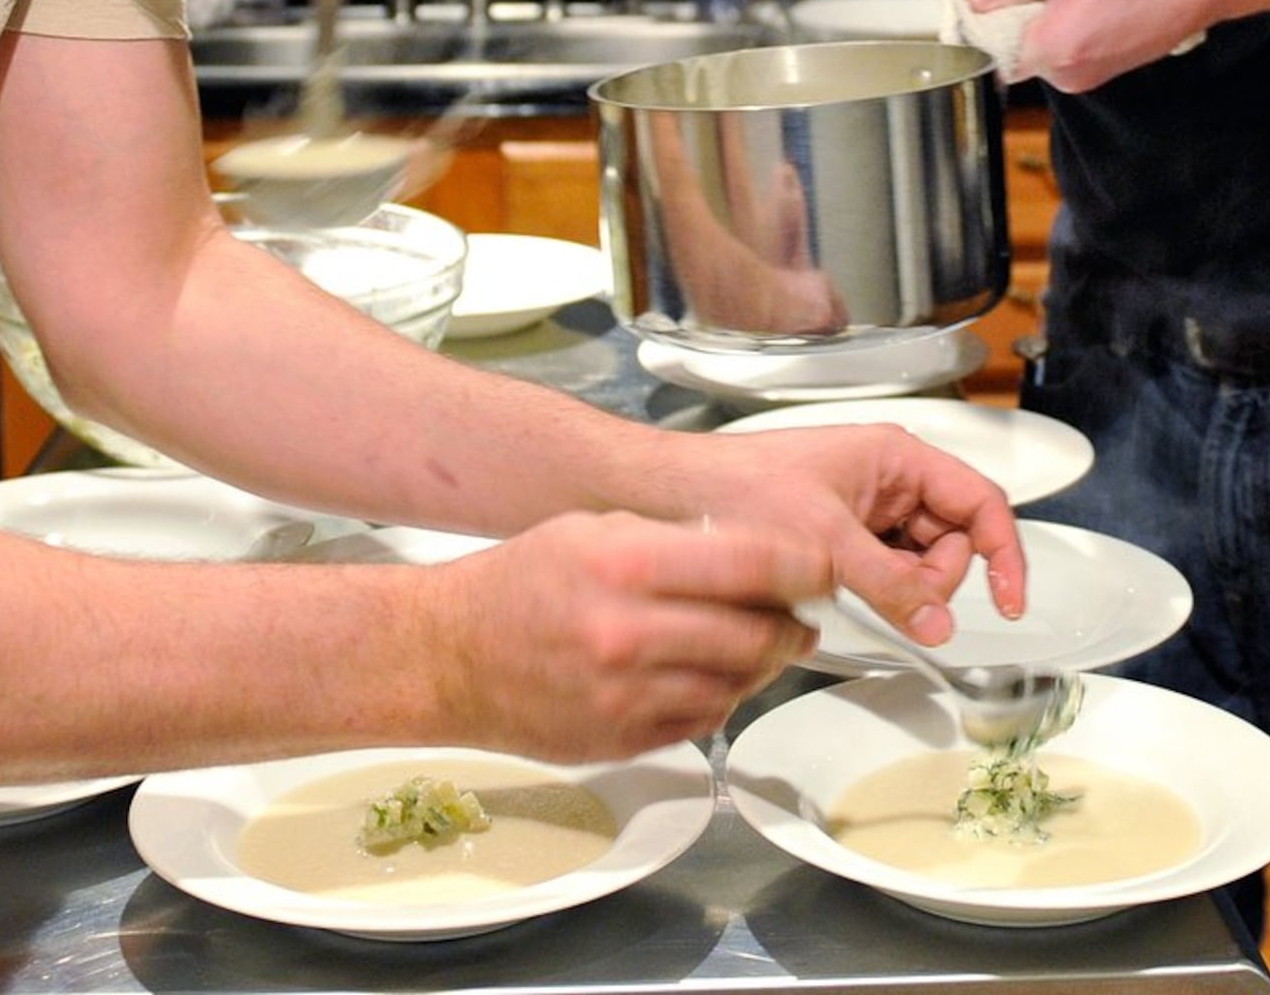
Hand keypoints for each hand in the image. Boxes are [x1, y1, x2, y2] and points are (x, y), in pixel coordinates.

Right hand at [421, 513, 824, 757]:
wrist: (445, 657)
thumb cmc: (518, 585)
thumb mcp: (595, 529)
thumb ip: (678, 541)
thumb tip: (760, 556)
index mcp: (625, 563)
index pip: (754, 563)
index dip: (805, 567)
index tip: (824, 568)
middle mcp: (629, 632)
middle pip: (758, 633)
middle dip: (791, 623)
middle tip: (799, 614)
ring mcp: (626, 694)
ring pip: (738, 684)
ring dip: (760, 665)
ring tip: (756, 644)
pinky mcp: (622, 740)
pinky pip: (703, 722)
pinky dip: (718, 698)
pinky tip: (705, 675)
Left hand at [658, 423, 1026, 648]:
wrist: (679, 497)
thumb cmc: (740, 488)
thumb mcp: (824, 542)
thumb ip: (889, 586)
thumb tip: (938, 626)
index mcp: (897, 458)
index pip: (981, 503)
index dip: (1004, 554)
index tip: (1010, 601)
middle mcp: (890, 479)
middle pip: (953, 541)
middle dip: (934, 580)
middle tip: (894, 598)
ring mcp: (868, 509)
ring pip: (920, 563)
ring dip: (901, 589)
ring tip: (850, 588)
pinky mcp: (845, 536)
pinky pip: (887, 571)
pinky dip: (877, 591)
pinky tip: (841, 593)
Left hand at [965, 0, 1221, 92]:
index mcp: (1057, 49)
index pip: (992, 50)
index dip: (983, 20)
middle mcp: (1072, 75)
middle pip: (1016, 50)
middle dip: (1016, 13)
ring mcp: (1093, 75)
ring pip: (1043, 48)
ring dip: (1044, 15)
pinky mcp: (1109, 67)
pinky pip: (1069, 49)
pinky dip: (1066, 22)